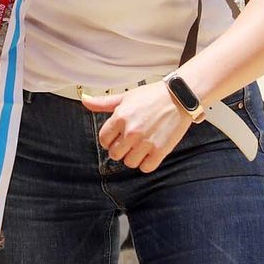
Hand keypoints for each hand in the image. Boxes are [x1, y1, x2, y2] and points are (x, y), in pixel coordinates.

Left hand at [80, 82, 194, 172]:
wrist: (179, 97)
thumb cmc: (152, 96)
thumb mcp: (125, 96)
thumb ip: (103, 102)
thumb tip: (84, 100)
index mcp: (120, 117)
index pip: (103, 140)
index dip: (109, 140)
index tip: (116, 138)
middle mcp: (131, 131)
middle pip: (115, 154)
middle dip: (120, 149)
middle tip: (129, 142)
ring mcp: (146, 142)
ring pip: (129, 162)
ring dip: (133, 157)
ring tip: (140, 146)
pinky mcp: (160, 150)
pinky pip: (146, 168)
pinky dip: (147, 163)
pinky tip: (150, 153)